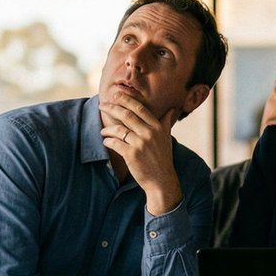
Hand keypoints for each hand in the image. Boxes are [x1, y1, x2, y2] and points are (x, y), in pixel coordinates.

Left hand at [101, 91, 181, 214]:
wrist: (161, 180)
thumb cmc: (162, 158)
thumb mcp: (167, 138)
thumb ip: (166, 122)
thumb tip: (172, 109)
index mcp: (158, 127)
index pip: (140, 108)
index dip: (127, 100)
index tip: (116, 95)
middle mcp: (149, 133)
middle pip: (127, 115)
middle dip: (112, 108)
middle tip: (103, 105)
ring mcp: (140, 144)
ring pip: (119, 129)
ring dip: (108, 128)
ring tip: (103, 130)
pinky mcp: (131, 155)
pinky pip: (115, 143)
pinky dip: (108, 141)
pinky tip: (106, 141)